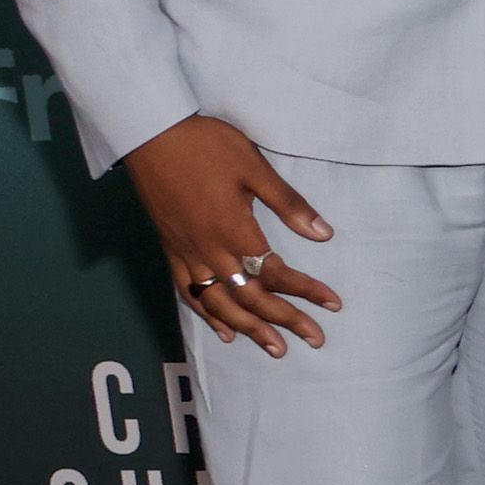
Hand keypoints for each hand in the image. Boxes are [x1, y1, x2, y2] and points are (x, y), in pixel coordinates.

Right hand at [126, 114, 341, 352]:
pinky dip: (208, 315)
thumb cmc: (207, 146)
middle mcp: (210, 251)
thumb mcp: (256, 169)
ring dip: (249, 328)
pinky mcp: (170, 250)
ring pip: (220, 304)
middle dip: (285, 321)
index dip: (307, 291)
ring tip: (275, 349)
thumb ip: (288, 204)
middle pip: (251, 298)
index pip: (276, 273)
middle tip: (315, 340)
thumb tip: (323, 234)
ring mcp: (187, 254)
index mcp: (235, 232)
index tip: (333, 304)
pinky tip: (224, 329)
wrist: (151, 135)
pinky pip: (189, 292)